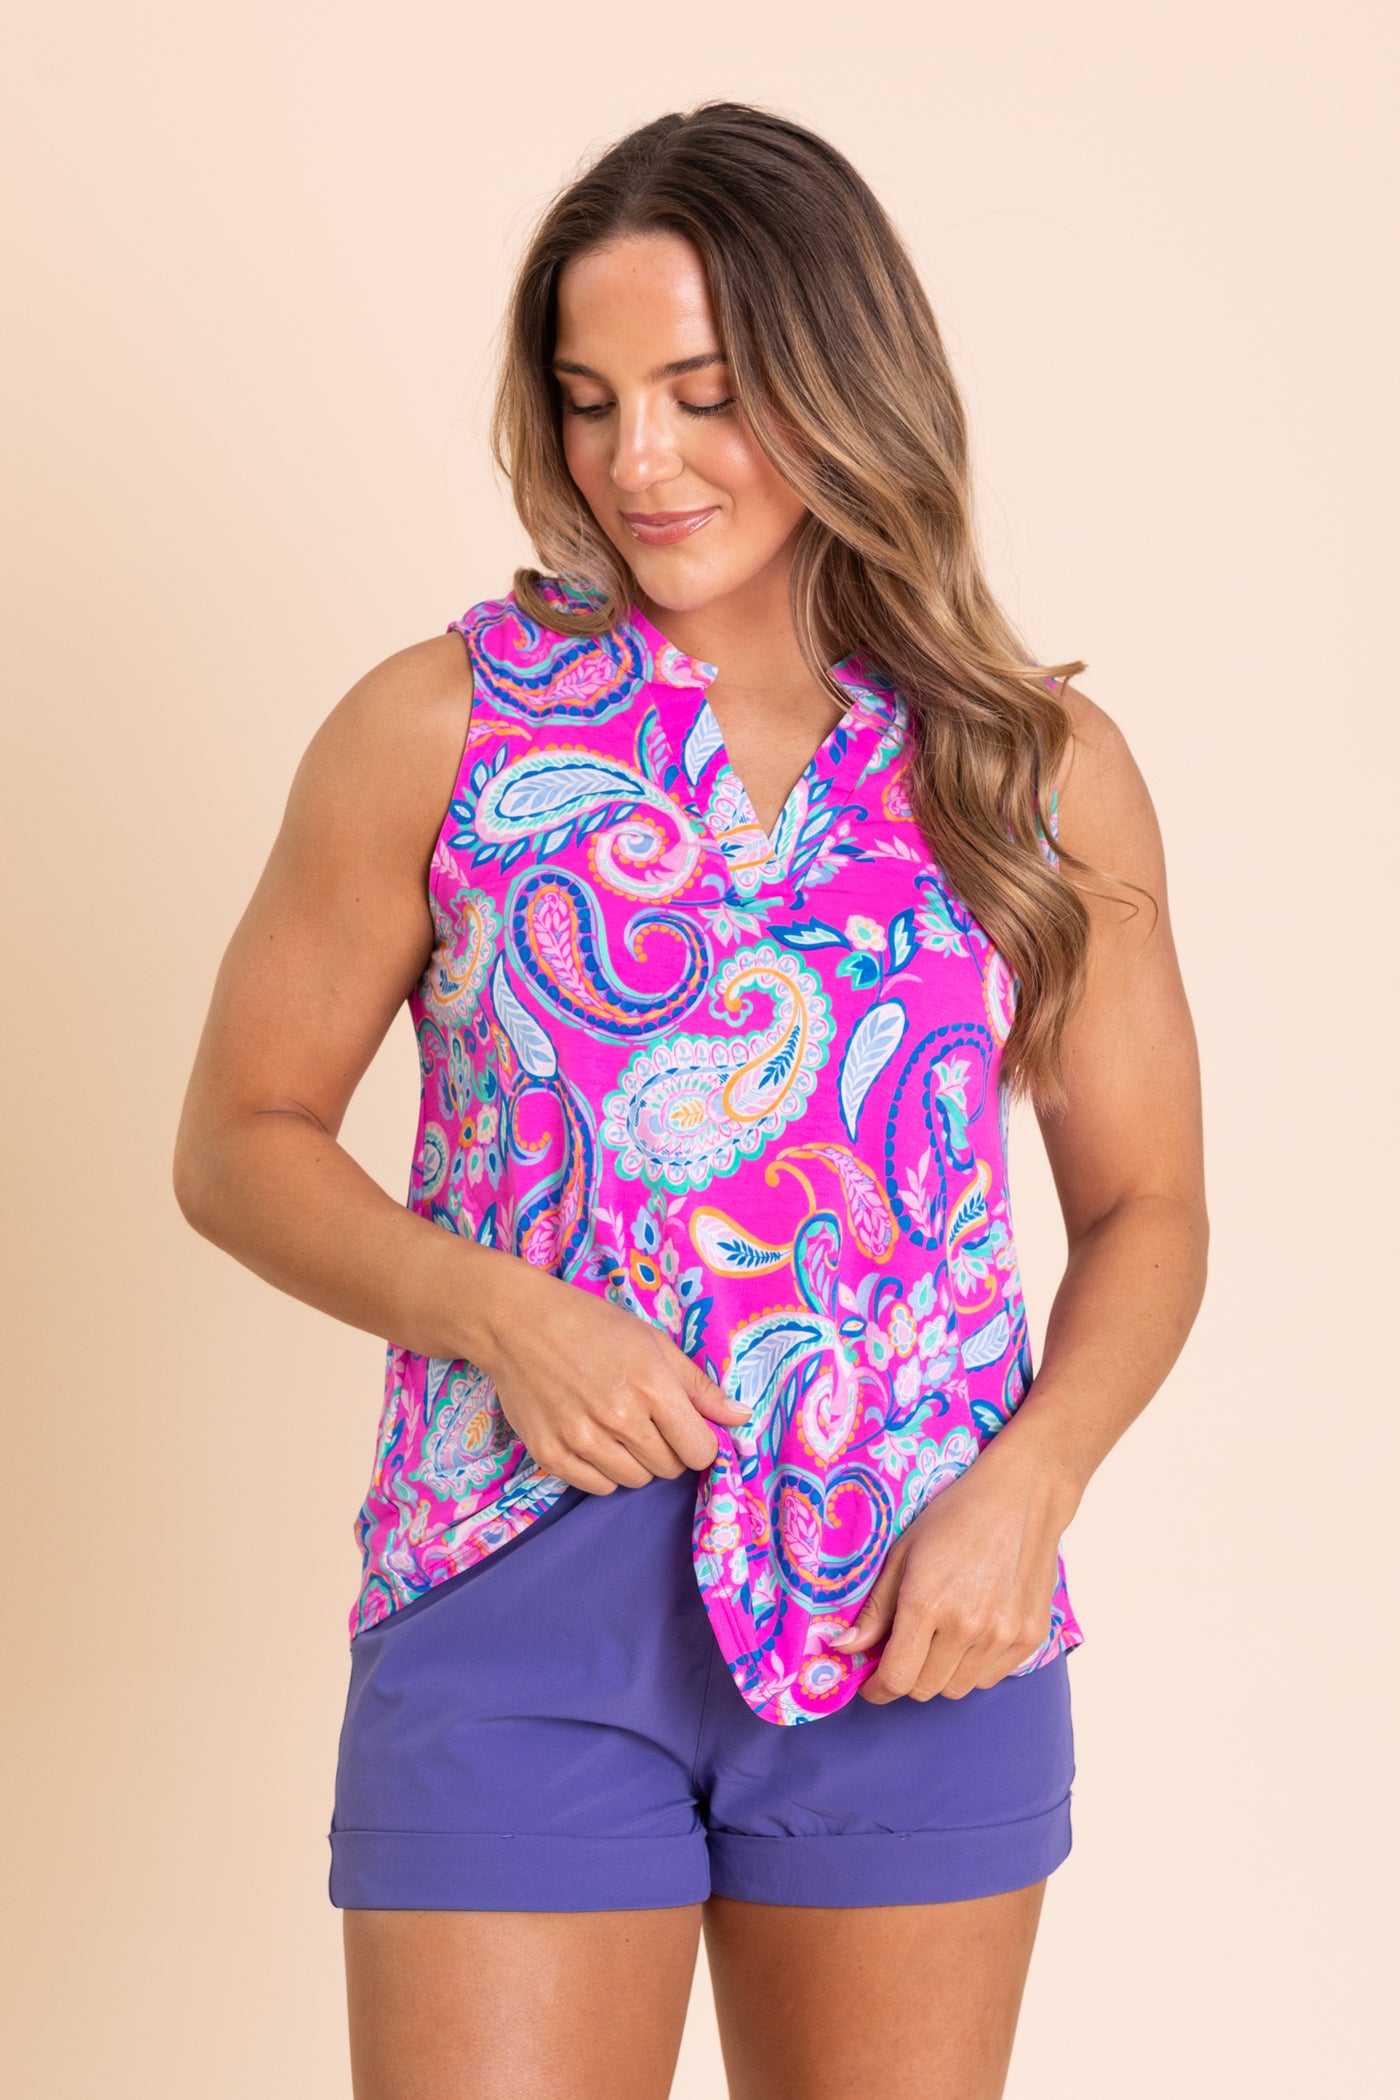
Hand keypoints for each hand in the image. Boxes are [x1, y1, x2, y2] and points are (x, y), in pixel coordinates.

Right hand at [475, 1258, 752, 1492]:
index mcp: (652, 1386)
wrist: (517, 1323)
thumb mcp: (653, 1342)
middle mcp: (619, 1418)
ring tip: (617, 1427)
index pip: (699, 1450)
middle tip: (647, 1421)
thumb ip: (699, 1386)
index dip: (697, 1441)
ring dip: (635, 1461)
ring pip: (634, 1481)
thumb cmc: (591, 1325)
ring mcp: (582, 1440)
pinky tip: (594, 1439)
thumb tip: (743, 1418)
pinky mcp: (551, 1454)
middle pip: (668, 1468)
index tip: (684, 1427)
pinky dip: (603, 1471)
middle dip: (667, 1450)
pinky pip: (597, 1487)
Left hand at [828, 1435, 1074, 1700]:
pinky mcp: (1030, 1637)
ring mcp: (1003, 1635)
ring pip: (958, 1688)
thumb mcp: (902, 1553)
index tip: (872, 1684)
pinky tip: (971, 1634)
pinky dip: (974, 1667)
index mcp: (927, 1604)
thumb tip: (844, 1648)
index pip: (897, 1679)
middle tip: (904, 1651)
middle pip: (925, 1689)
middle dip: (906, 1677)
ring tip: (939, 1638)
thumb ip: (875, 1609)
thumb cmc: (955, 1517)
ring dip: (941, 1674)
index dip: (878, 1689)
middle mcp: (967, 1627)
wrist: (1022, 1497)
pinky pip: (991, 1678)